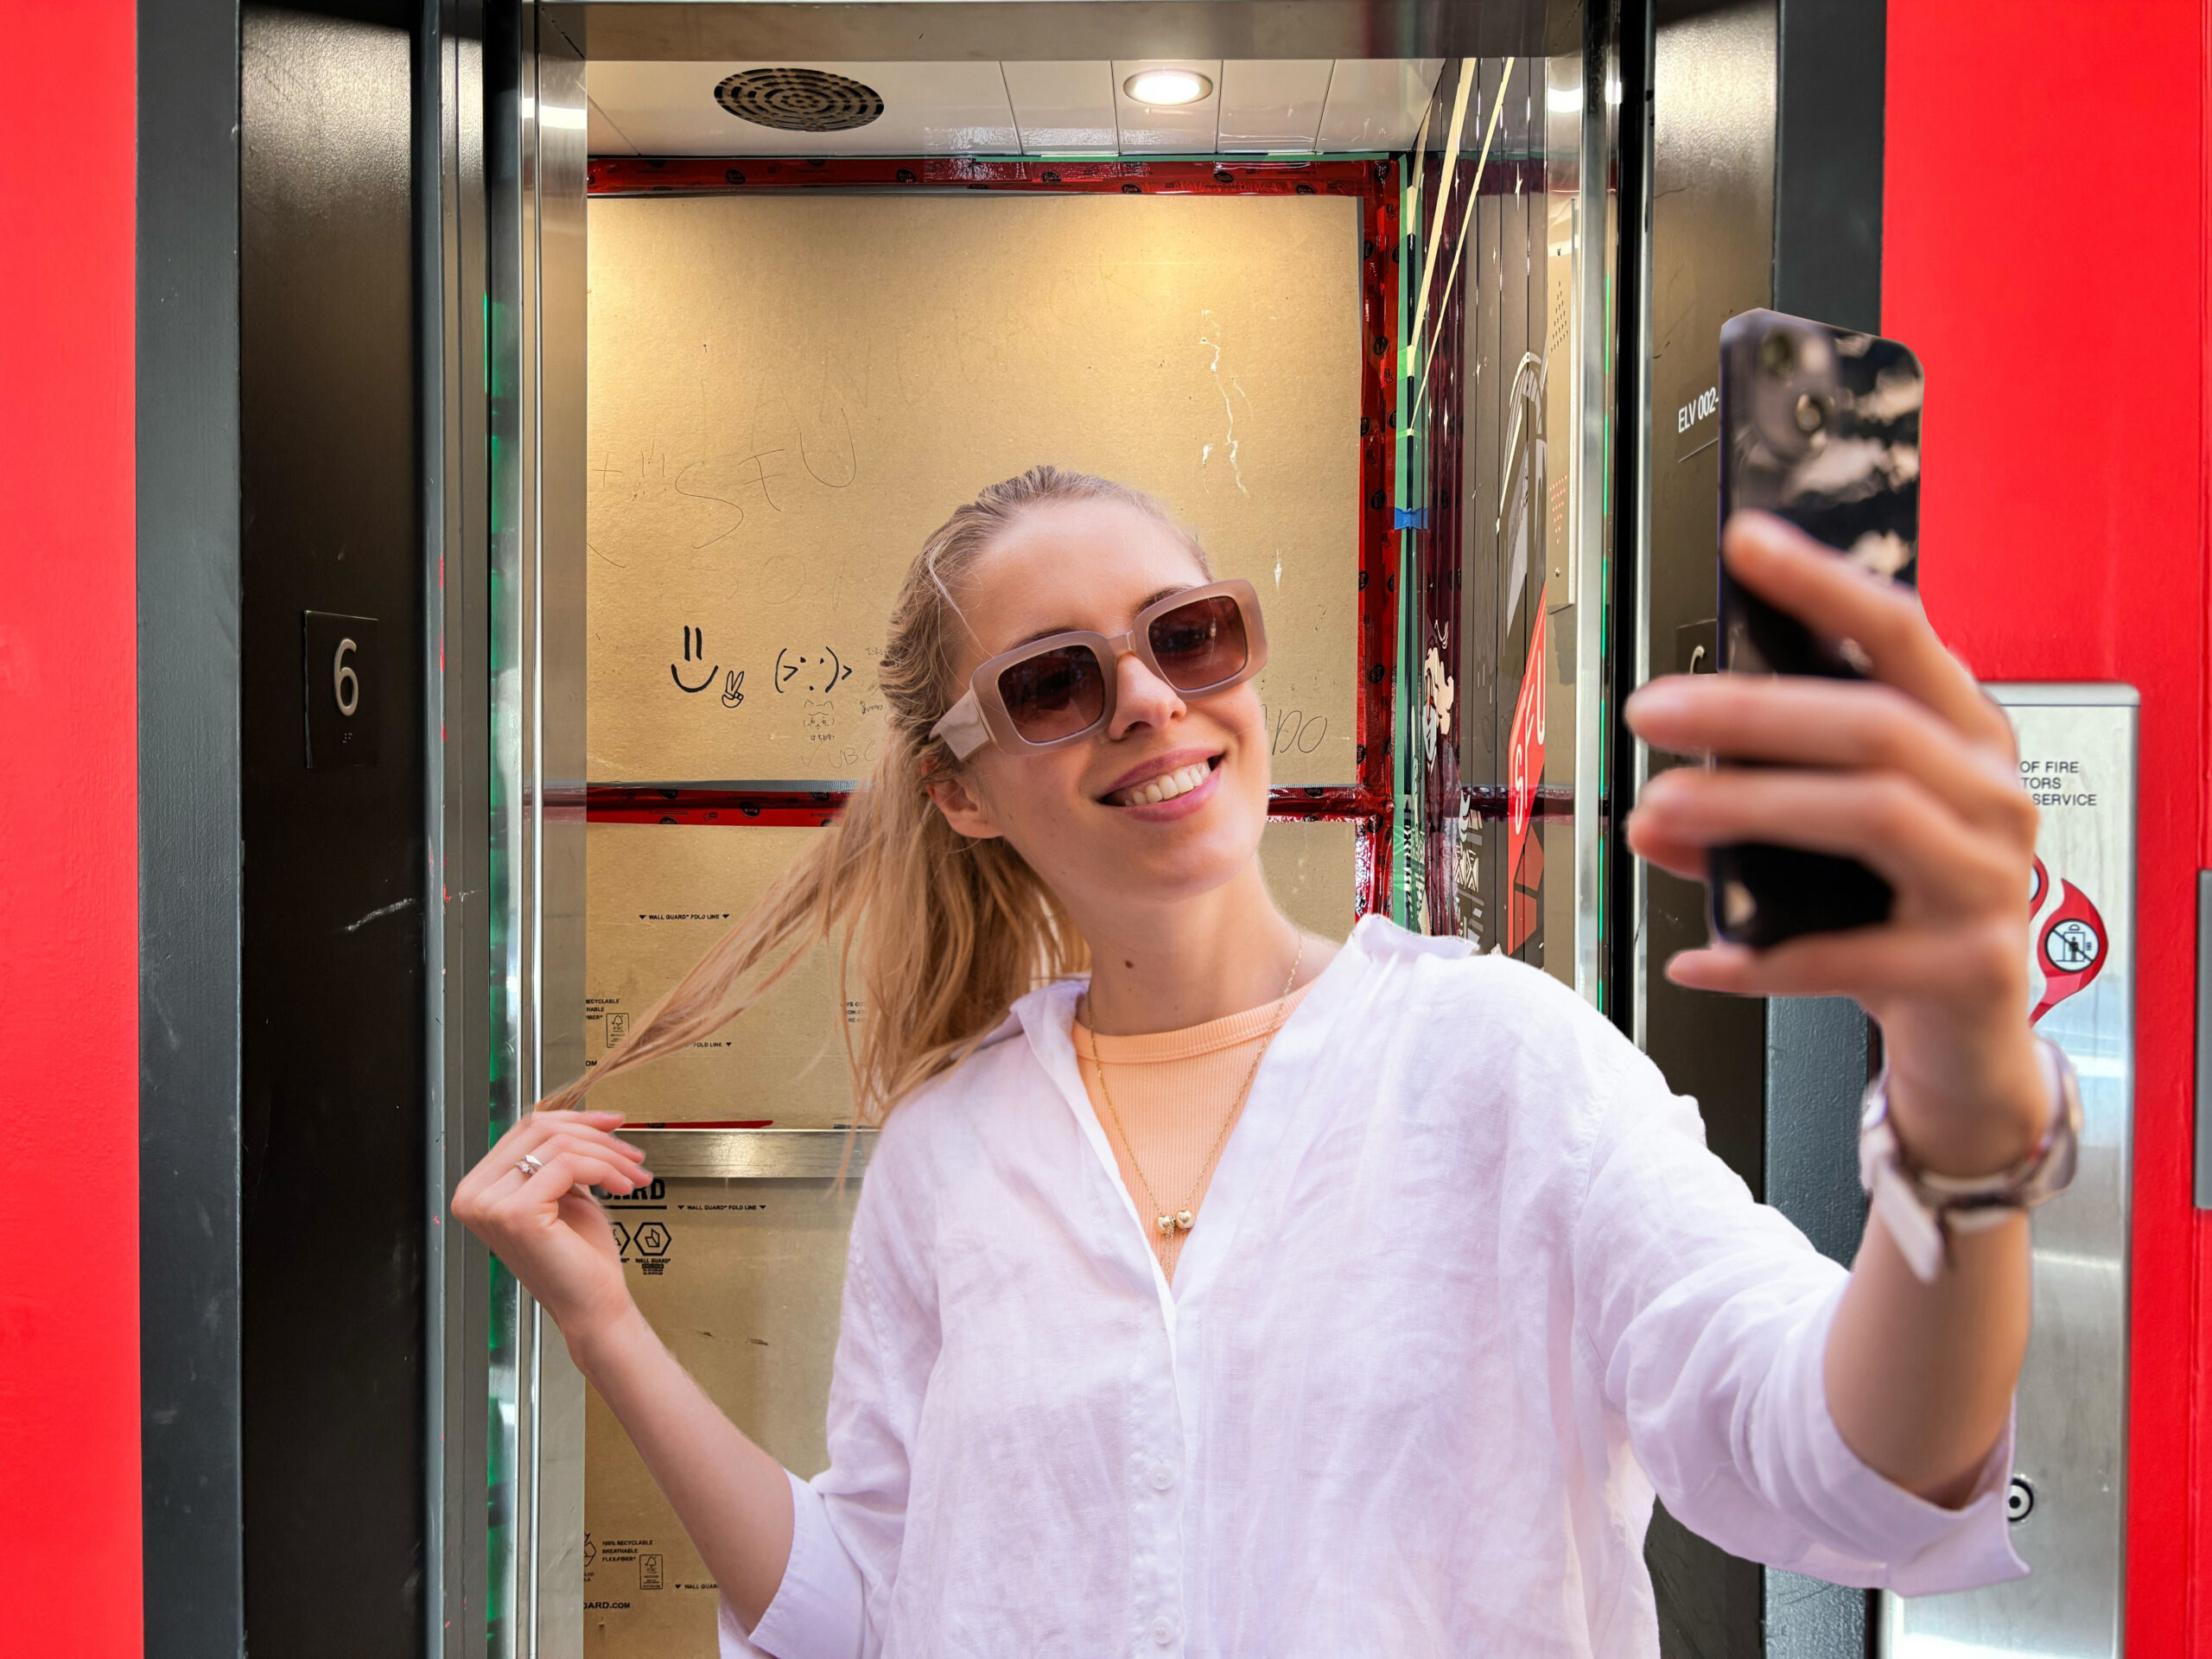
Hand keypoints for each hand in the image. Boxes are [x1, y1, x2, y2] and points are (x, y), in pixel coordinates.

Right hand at [451, 1109, 655, 1343]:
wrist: (593, 1306)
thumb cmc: (581, 1256)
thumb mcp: (565, 1192)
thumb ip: (557, 1156)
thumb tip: (579, 1115)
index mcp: (478, 1188)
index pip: (525, 1128)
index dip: (575, 1119)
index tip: (613, 1122)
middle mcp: (473, 1196)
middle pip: (540, 1129)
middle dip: (595, 1135)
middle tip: (631, 1153)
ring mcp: (489, 1205)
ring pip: (558, 1145)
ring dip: (607, 1154)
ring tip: (633, 1175)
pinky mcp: (515, 1213)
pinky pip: (568, 1164)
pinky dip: (604, 1170)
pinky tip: (623, 1188)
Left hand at [1624, 512, 2047, 1177]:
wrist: (1970, 1040)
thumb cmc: (1897, 912)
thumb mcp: (1824, 848)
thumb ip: (1747, 812)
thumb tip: (1652, 809)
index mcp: (1963, 738)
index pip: (1902, 633)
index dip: (1825, 583)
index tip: (1746, 541)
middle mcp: (1991, 795)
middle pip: (1873, 723)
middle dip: (1749, 710)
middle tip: (1646, 709)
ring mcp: (1990, 879)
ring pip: (1871, 815)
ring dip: (1749, 808)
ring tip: (1655, 811)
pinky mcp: (1971, 966)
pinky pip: (1852, 954)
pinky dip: (1763, 957)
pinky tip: (1699, 959)